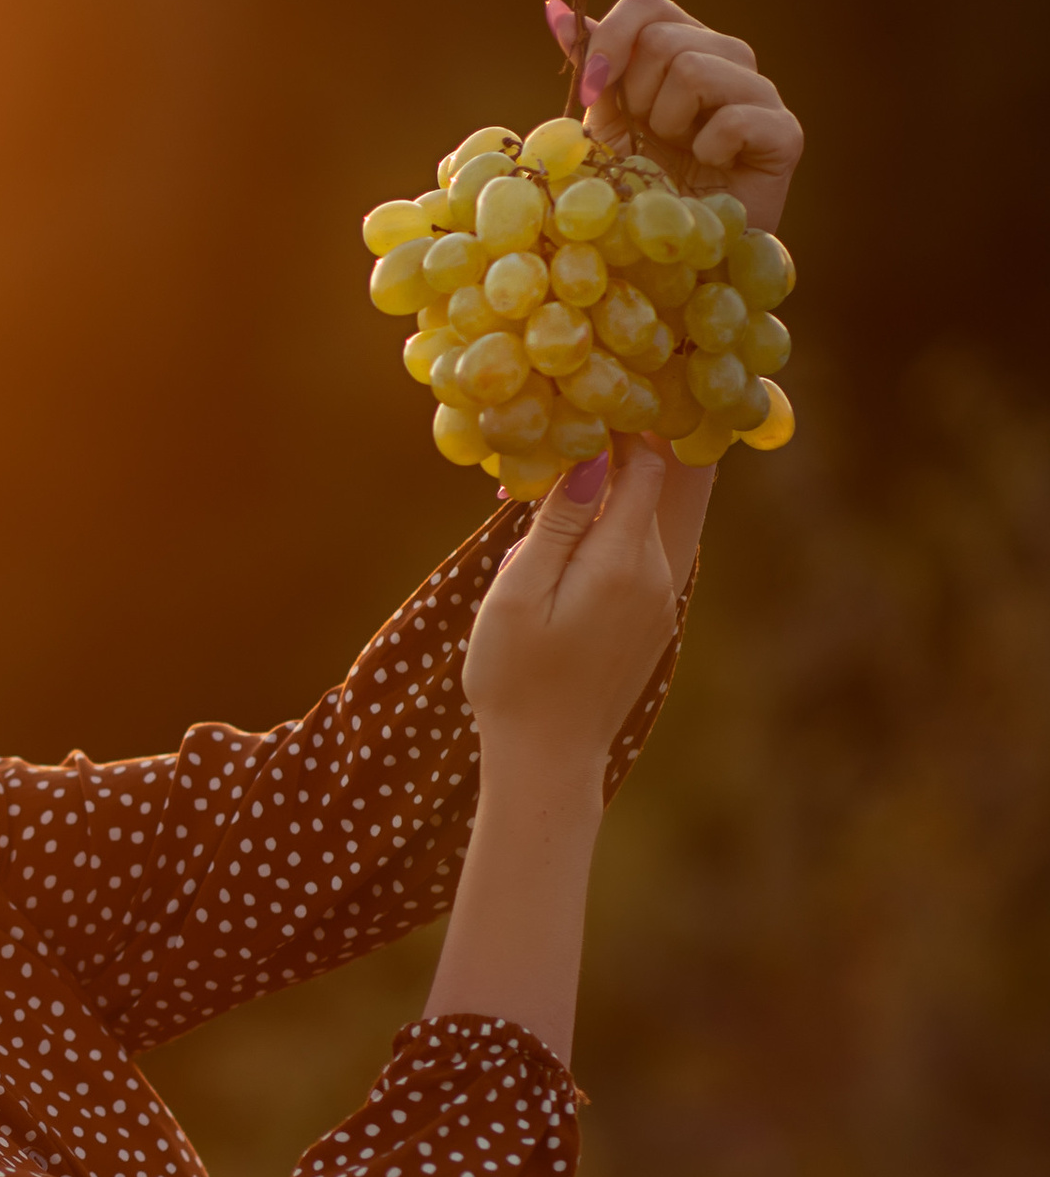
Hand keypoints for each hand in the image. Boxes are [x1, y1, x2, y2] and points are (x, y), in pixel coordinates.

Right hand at [464, 438, 680, 773]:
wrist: (547, 758)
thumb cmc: (514, 678)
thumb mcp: (517, 594)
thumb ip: (558, 523)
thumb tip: (592, 458)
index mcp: (623, 559)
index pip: (645, 464)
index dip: (616, 430)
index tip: (573, 417)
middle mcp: (659, 573)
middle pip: (659, 486)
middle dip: (619, 457)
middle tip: (568, 444)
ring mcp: (662, 598)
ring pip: (649, 521)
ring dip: (609, 499)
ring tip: (551, 499)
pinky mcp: (653, 620)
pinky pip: (642, 556)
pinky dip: (611, 536)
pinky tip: (565, 551)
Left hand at [555, 0, 804, 235]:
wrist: (670, 258)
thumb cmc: (636, 193)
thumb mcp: (604, 127)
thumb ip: (592, 69)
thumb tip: (555, 11)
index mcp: (680, 51)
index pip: (646, 5)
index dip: (610, 41)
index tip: (592, 92)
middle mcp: (725, 60)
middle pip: (664, 38)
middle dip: (637, 98)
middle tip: (649, 140)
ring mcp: (759, 94)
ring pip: (695, 69)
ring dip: (668, 124)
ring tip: (679, 157)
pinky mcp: (784, 134)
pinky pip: (733, 118)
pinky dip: (708, 150)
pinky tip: (711, 171)